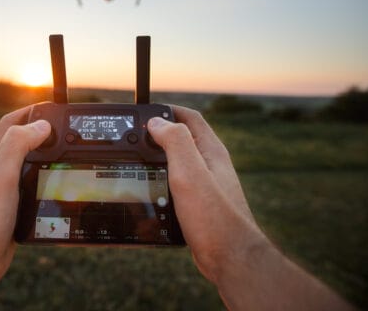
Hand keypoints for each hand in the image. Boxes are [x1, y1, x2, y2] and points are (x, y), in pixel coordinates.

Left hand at [0, 106, 50, 291]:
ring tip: (69, 156)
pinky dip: (48, 181)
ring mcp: (5, 189)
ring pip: (31, 165)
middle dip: (44, 132)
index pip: (12, 122)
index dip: (33, 111)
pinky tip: (60, 186)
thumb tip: (41, 125)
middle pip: (23, 141)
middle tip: (68, 131)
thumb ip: (17, 144)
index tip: (55, 107)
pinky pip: (34, 187)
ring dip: (49, 158)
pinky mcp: (13, 208)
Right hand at [148, 106, 353, 310]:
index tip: (146, 112)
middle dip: (160, 133)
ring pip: (180, 162)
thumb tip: (157, 123)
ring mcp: (207, 184)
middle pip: (183, 139)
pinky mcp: (200, 203)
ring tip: (140, 160)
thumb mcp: (189, 172)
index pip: (190, 118)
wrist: (230, 257)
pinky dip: (163, 180)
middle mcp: (211, 164)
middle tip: (137, 137)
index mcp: (211, 151)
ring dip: (160, 157)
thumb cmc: (214, 216)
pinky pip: (179, 183)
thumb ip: (175, 142)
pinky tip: (153, 190)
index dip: (168, 110)